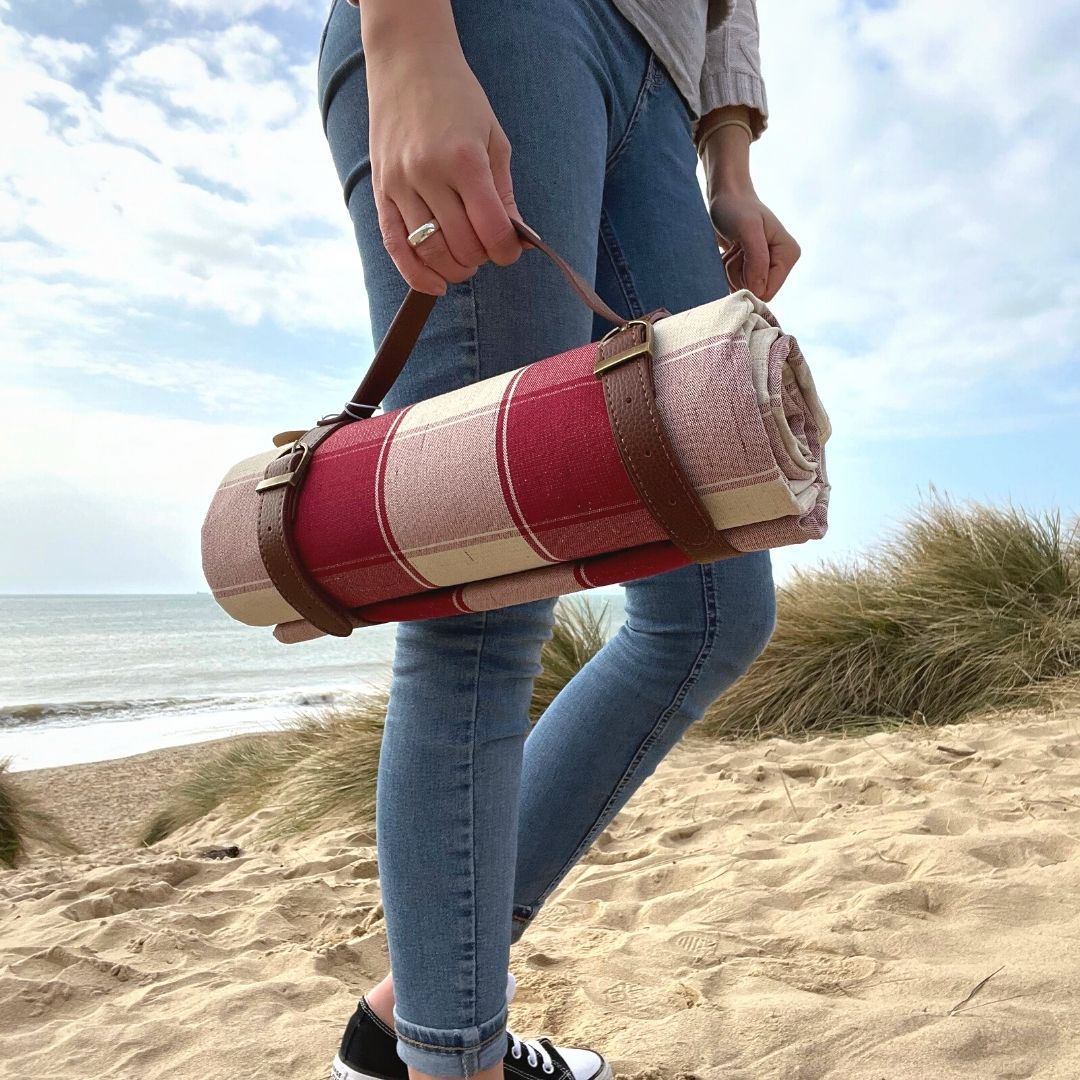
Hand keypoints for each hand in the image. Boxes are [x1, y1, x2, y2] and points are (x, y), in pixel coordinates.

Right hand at [362, 2, 522, 294]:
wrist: (407, 62)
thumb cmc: (458, 98)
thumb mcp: (494, 139)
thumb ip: (504, 193)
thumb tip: (519, 240)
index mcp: (464, 159)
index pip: (491, 230)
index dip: (507, 252)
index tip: (511, 250)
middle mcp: (428, 174)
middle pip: (462, 247)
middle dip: (482, 258)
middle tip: (487, 247)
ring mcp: (400, 184)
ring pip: (430, 252)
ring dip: (455, 270)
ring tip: (466, 261)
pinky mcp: (380, 191)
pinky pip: (395, 247)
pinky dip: (416, 274)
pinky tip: (436, 285)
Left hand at [698, 123, 799, 301]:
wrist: (725, 196)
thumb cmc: (736, 207)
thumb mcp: (748, 229)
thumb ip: (757, 260)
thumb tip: (759, 290)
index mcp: (789, 255)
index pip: (767, 291)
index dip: (748, 281)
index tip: (741, 256)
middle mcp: (782, 263)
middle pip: (755, 292)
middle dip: (738, 275)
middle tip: (736, 250)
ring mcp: (767, 266)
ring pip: (744, 289)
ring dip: (731, 271)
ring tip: (733, 248)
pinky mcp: (753, 267)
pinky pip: (736, 283)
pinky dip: (727, 270)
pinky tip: (731, 252)